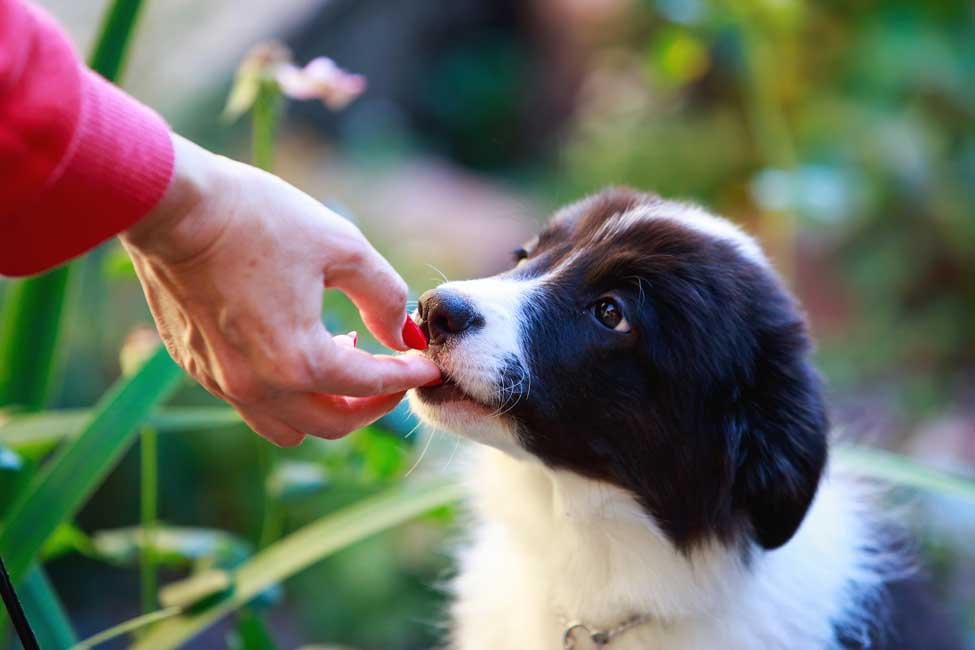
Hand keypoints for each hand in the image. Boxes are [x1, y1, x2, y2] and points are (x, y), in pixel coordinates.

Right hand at [120, 134, 439, 445]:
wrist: (172, 206)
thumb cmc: (260, 218)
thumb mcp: (343, 246)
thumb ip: (384, 296)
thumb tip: (400, 333)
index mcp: (298, 361)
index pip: (371, 385)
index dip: (408, 376)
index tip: (431, 366)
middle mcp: (258, 386)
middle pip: (332, 424)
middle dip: (373, 404)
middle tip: (394, 375)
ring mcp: (222, 383)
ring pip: (289, 425)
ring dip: (325, 405)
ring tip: (343, 357)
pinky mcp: (197, 368)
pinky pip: (253, 404)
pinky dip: (286, 392)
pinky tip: (295, 347)